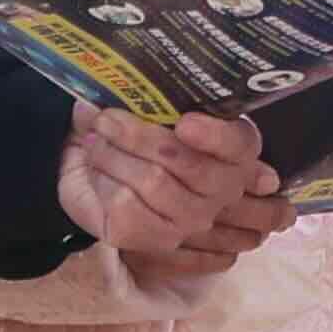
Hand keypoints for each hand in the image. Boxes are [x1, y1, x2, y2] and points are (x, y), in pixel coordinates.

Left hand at [58, 108, 283, 274]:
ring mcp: (193, 219)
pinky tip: (98, 170)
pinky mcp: (157, 239)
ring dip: (113, 155)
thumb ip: (137, 98)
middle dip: (138, 135)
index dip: (215, 135)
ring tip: (94, 141)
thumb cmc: (132, 137)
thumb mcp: (143, 110)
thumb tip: (103, 92)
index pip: (238, 144)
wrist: (98, 175)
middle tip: (106, 118)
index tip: (185, 123)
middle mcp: (221, 189)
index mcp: (231, 150)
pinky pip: (126, 204)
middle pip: (187, 162)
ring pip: (152, 181)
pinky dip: (104, 180)